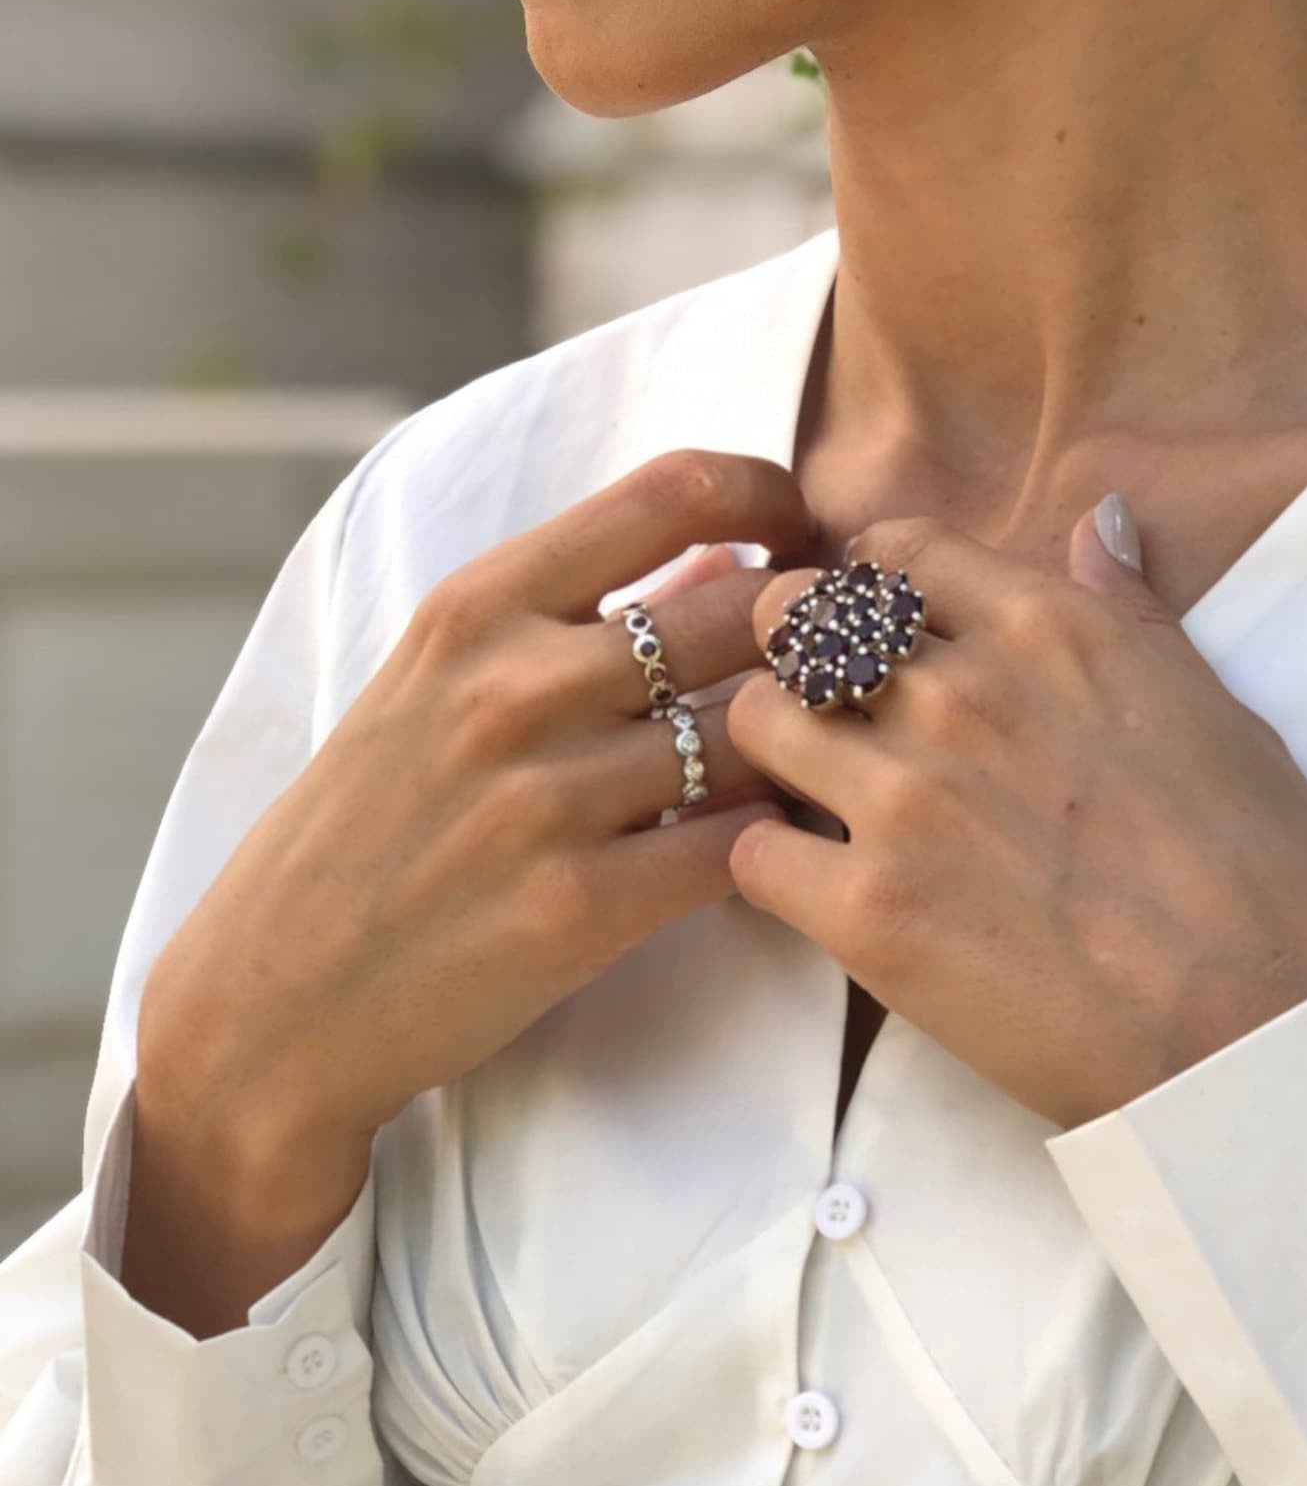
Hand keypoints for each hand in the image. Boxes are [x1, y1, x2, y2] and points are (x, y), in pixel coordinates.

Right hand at [139, 448, 812, 1177]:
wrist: (276, 995)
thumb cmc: (372, 824)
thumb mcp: (438, 681)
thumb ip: (576, 611)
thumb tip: (719, 556)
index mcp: (480, 605)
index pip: (674, 490)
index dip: (774, 497)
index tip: (805, 540)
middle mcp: (514, 685)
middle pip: (747, 610)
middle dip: (820, 630)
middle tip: (851, 660)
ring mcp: (546, 798)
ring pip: (764, 732)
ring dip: (815, 743)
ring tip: (837, 756)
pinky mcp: (578, 908)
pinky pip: (740, 846)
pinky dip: (782, 840)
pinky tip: (787, 845)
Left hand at [724, 499, 1306, 1129]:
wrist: (1268, 1031)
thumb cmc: (1270, 875)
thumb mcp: (1219, 707)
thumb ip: (1131, 611)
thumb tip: (1100, 520)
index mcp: (1048, 630)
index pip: (891, 552)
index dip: (866, 588)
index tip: (872, 632)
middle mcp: (962, 693)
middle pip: (793, 620)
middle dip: (792, 652)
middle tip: (823, 709)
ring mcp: (906, 800)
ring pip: (752, 721)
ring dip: (770, 751)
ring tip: (813, 796)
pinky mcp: (870, 913)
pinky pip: (752, 851)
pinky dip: (769, 864)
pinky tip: (818, 887)